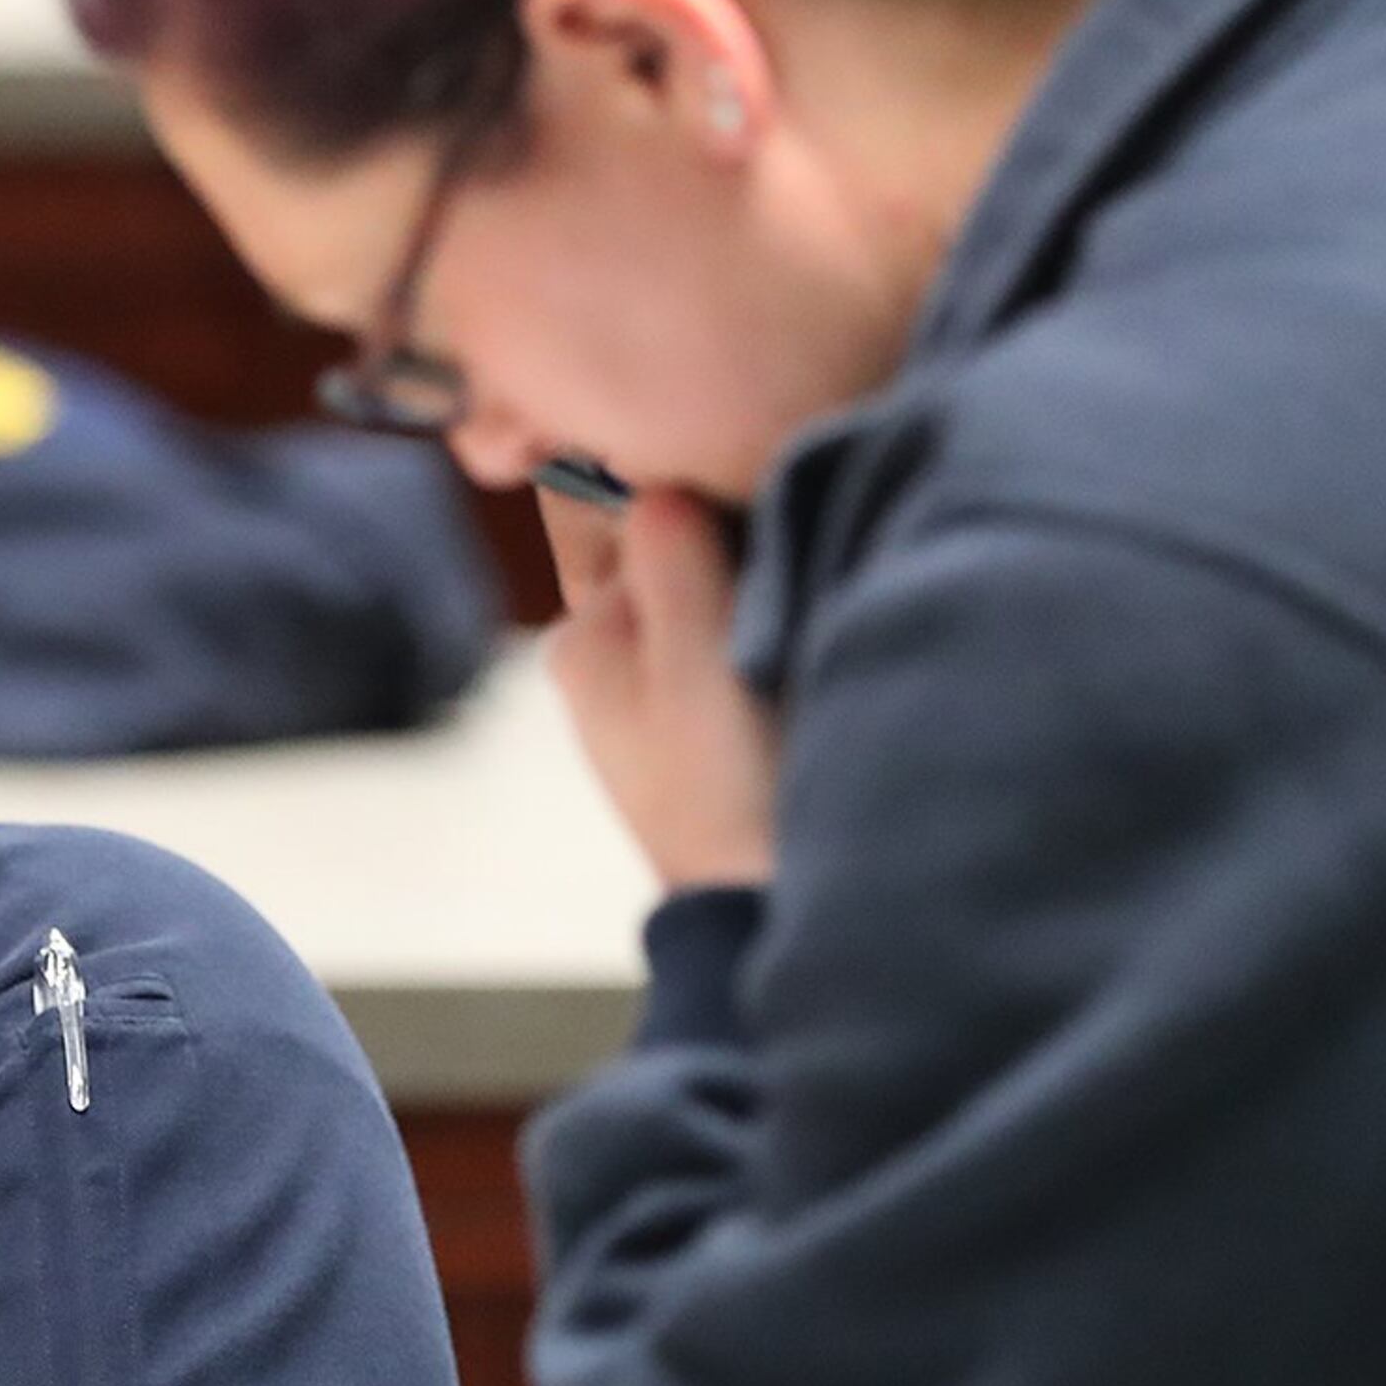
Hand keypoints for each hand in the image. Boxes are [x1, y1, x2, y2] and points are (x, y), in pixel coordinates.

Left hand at [541, 486, 778, 891]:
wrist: (767, 905)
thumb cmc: (724, 784)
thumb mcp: (692, 652)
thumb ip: (670, 554)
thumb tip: (658, 481)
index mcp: (582, 637)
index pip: (642, 516)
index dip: (712, 508)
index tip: (762, 534)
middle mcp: (608, 658)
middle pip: (684, 555)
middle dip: (739, 555)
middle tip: (789, 589)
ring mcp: (660, 693)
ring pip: (721, 595)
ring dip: (764, 597)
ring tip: (799, 631)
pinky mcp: (710, 722)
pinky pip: (743, 644)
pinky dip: (774, 638)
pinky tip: (802, 660)